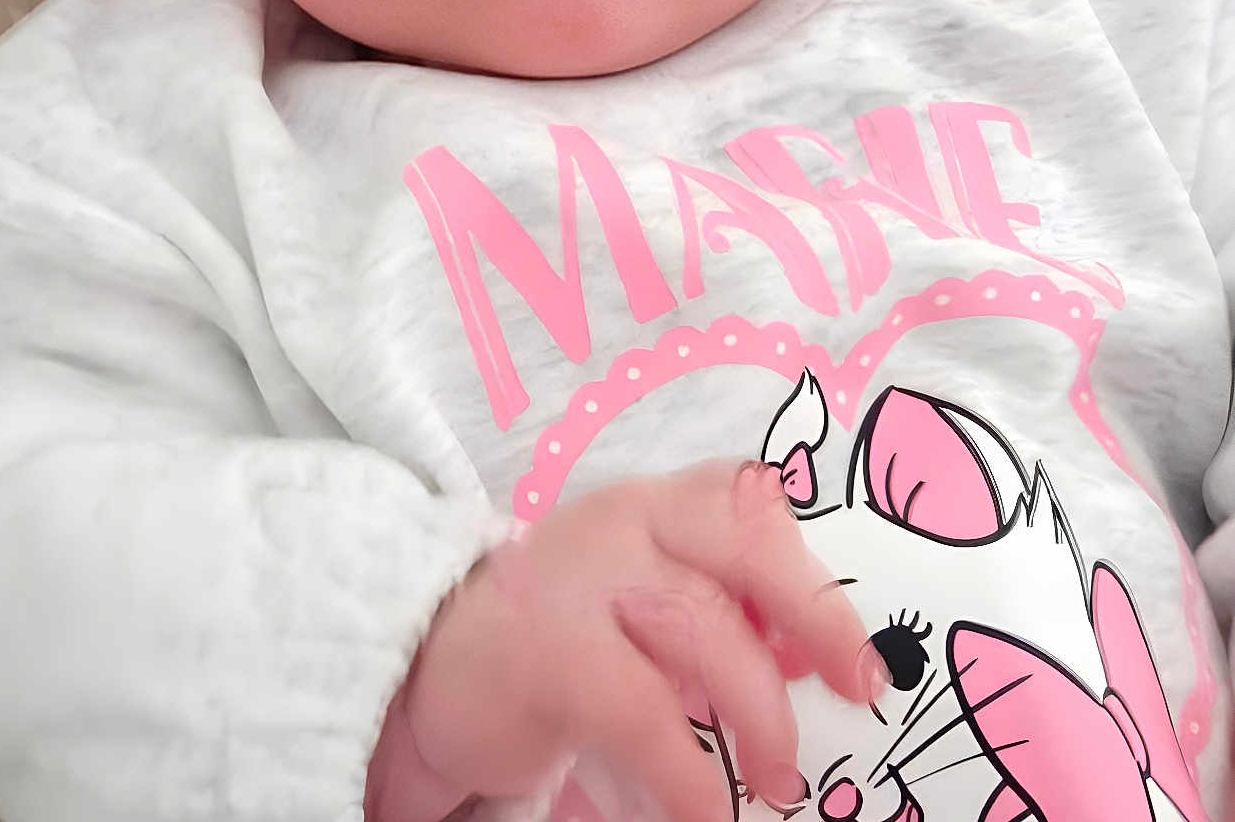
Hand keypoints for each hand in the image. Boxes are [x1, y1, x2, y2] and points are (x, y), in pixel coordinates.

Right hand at [374, 459, 884, 821]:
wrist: (434, 670)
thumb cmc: (562, 639)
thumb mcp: (643, 608)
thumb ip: (718, 614)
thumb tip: (813, 659)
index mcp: (656, 506)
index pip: (746, 501)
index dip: (811, 571)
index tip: (856, 656)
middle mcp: (623, 520)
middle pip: (741, 537)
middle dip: (815, 610)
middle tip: (858, 690)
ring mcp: (580, 576)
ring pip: (702, 623)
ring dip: (759, 713)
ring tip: (778, 781)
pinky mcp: (545, 646)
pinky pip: (640, 707)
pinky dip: (687, 772)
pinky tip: (705, 813)